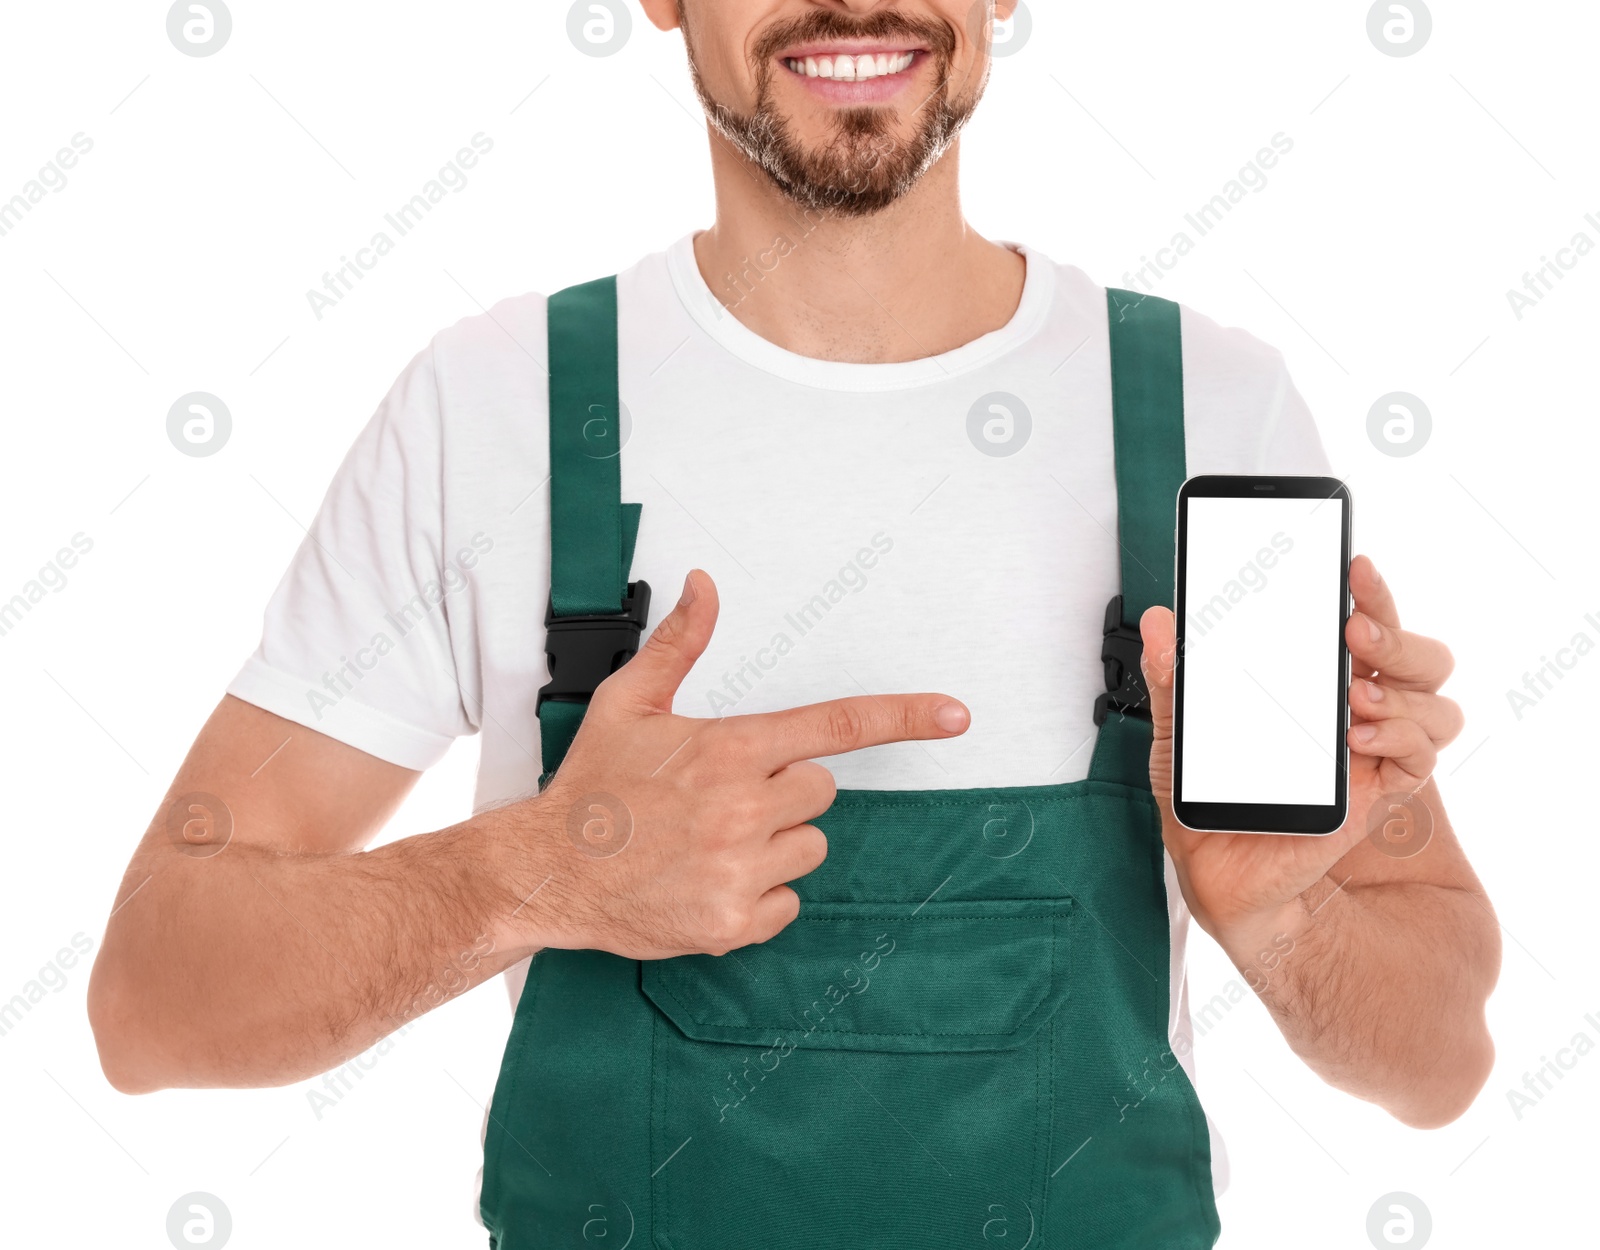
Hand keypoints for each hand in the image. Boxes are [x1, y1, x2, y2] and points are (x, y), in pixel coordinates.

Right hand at [506, 569, 971, 960]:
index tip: (957, 713)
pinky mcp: (734, 924)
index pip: (837, 726)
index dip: (905, 716)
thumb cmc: (592, 787)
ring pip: (811, 846)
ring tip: (710, 840)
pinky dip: (759, 893)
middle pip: (821, 789)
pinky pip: (788, 900)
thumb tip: (705, 585)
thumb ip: (680, 643)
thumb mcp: (629, 703)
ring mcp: (740, 871)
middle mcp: (743, 810)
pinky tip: (707, 879)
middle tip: (721, 795)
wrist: (549, 872)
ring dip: (775, 842)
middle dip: (783, 788)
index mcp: (729, 750)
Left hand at [1140, 554, 1463, 942]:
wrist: (1216, 874)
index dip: (1371, 590)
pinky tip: (1357, 736)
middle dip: (1395, 629)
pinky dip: (1399, 737)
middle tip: (1353, 626)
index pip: (1362, 621)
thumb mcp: (1178, 733)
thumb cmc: (1205, 797)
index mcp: (1312, 682)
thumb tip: (1159, 623)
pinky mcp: (1378, 792)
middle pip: (1415, 653)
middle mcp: (1354, 708)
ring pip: (1434, 699)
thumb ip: (1172, 678)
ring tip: (1354, 694)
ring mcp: (1373, 749)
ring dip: (1402, 686)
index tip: (1354, 564)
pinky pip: (1420, 756)